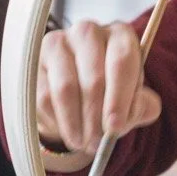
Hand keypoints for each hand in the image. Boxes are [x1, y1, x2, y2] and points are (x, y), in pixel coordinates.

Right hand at [36, 21, 161, 172]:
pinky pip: (43, 96)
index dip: (120, 98)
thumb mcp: (133, 99)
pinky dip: (56, 121)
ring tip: (83, 143)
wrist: (76, 91)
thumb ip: (143, 106)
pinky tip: (67, 131)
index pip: (122, 61)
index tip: (115, 127)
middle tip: (97, 143)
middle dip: (96, 118)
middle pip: (93, 77)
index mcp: (119, 35)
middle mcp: (88, 32)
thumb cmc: (110, 92)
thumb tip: (138, 111)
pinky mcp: (33, 62)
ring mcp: (57, 43)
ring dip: (75, 123)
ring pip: (66, 88)